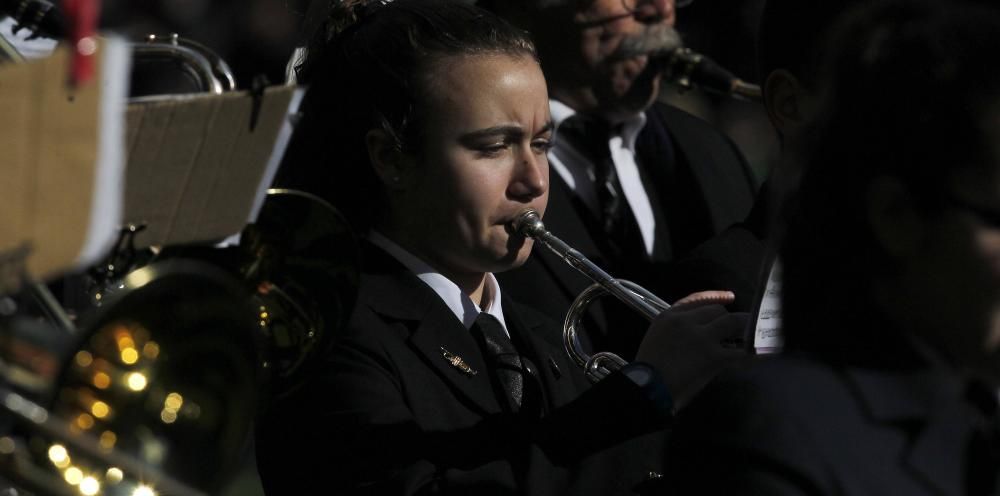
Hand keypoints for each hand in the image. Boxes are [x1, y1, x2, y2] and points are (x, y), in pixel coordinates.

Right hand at [635, 291, 749, 409]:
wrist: (648, 388)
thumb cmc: (650, 369)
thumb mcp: (656, 338)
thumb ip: (676, 329)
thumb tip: (701, 330)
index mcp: (669, 317)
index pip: (697, 299)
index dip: (716, 296)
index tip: (730, 297)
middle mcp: (686, 322)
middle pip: (718, 311)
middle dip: (729, 320)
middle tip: (739, 329)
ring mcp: (701, 338)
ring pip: (733, 322)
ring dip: (745, 329)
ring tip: (752, 336)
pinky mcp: (713, 356)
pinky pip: (740, 350)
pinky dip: (752, 351)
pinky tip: (758, 352)